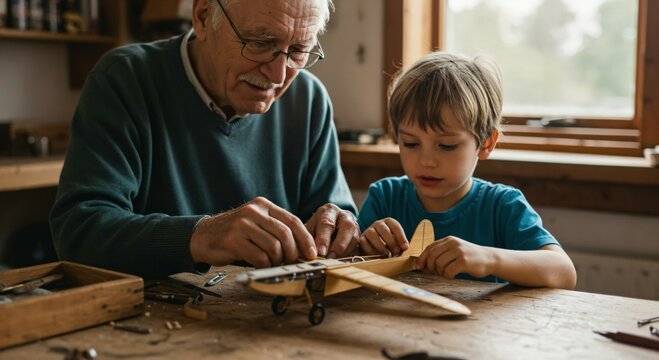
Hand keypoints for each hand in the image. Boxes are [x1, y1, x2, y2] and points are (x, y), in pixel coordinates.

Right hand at [189, 197, 315, 267]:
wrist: (203, 236)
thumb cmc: (235, 233)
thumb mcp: (256, 223)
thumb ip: (276, 230)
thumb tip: (303, 248)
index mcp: (262, 205)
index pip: (292, 221)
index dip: (305, 239)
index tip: (312, 253)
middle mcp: (253, 211)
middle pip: (285, 234)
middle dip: (293, 253)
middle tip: (292, 262)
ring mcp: (242, 225)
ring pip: (274, 247)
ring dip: (278, 261)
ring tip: (274, 264)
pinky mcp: (233, 240)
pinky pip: (259, 257)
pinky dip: (265, 265)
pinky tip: (261, 265)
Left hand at [305, 203, 358, 258]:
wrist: (325, 228)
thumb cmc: (315, 229)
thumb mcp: (309, 230)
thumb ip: (309, 239)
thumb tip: (311, 253)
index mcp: (330, 211)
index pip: (327, 223)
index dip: (324, 238)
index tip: (320, 252)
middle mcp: (345, 216)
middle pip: (347, 227)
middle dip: (339, 244)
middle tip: (330, 258)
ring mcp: (355, 226)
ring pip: (355, 238)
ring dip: (345, 252)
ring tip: (334, 261)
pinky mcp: (359, 237)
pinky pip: (358, 247)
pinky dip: (350, 255)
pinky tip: (341, 261)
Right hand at [359, 218, 408, 256]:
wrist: (375, 249)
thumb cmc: (389, 245)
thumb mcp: (396, 242)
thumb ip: (401, 244)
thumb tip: (405, 248)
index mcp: (389, 222)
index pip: (395, 226)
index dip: (401, 237)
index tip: (405, 247)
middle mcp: (378, 224)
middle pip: (383, 229)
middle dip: (391, 242)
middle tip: (396, 252)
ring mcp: (368, 230)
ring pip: (372, 234)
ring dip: (380, 246)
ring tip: (386, 254)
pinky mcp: (361, 238)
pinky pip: (364, 243)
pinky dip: (371, 250)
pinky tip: (377, 256)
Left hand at [416, 236, 493, 278]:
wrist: (489, 258)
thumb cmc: (469, 257)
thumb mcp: (454, 250)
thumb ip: (441, 254)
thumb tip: (422, 265)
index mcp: (449, 240)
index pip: (429, 247)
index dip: (422, 258)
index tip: (420, 267)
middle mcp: (453, 243)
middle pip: (432, 256)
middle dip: (430, 266)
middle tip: (434, 273)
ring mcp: (459, 252)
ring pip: (439, 264)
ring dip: (439, 272)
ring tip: (445, 273)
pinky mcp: (464, 262)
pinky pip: (448, 271)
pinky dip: (447, 276)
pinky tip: (452, 276)